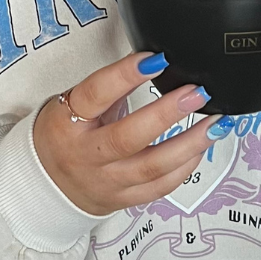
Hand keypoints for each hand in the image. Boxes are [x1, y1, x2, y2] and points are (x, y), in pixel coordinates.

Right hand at [32, 52, 220, 215]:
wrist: (45, 185)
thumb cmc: (65, 132)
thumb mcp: (72, 103)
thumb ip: (109, 87)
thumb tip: (154, 60)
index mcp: (68, 122)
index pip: (96, 94)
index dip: (125, 75)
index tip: (156, 58)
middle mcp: (86, 155)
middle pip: (128, 137)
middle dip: (168, 113)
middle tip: (197, 92)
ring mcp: (106, 181)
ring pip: (151, 167)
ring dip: (190, 143)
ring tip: (215, 122)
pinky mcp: (123, 200)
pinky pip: (159, 188)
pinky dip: (185, 168)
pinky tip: (201, 148)